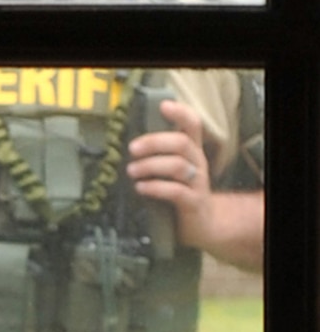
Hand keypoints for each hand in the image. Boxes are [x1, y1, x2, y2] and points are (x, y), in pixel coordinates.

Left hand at [125, 97, 215, 249]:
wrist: (204, 225)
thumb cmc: (182, 194)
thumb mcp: (173, 173)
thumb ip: (160, 158)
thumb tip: (129, 149)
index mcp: (193, 151)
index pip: (193, 124)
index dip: (180, 113)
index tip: (163, 106)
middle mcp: (197, 163)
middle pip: (181, 143)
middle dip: (154, 143)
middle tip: (132, 149)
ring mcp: (197, 183)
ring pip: (177, 166)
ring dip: (151, 166)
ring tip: (132, 171)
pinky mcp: (193, 203)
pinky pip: (175, 192)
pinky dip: (155, 188)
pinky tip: (141, 188)